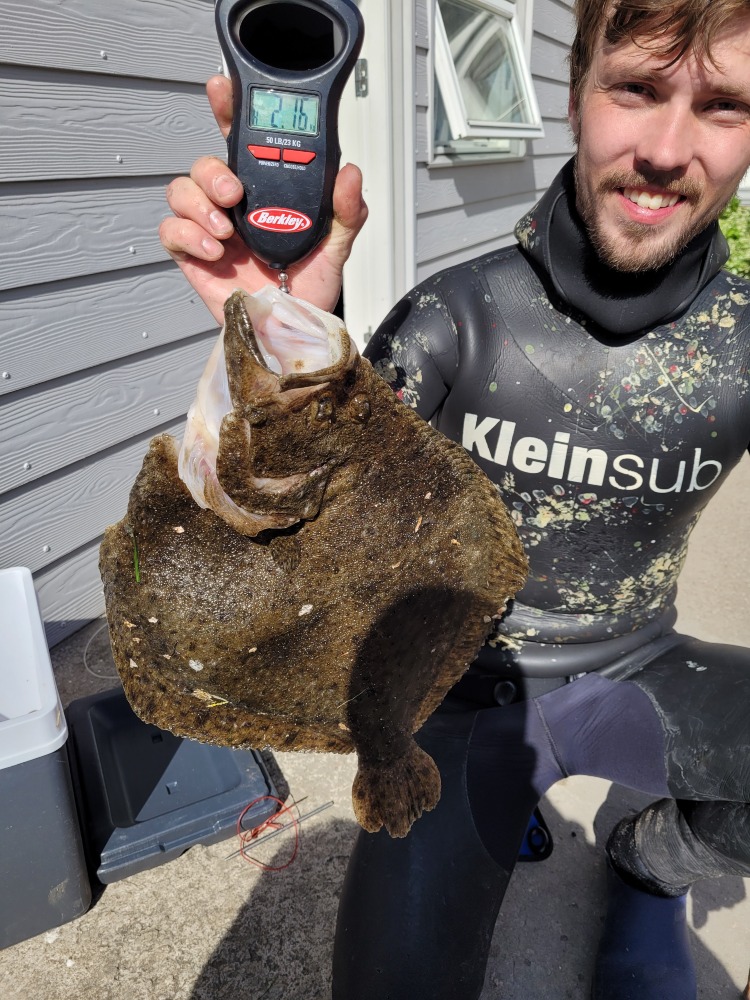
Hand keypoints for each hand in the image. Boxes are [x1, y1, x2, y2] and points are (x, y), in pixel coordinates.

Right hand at [159, 75, 368, 323]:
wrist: (292, 331)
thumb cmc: (310, 288)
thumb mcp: (337, 248)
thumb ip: (346, 212)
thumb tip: (349, 173)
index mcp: (263, 191)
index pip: (240, 142)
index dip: (227, 111)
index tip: (221, 90)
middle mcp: (232, 205)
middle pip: (203, 164)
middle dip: (212, 172)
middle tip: (233, 194)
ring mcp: (209, 229)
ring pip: (180, 191)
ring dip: (198, 205)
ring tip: (225, 233)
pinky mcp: (192, 257)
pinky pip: (171, 232)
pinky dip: (188, 236)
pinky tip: (216, 253)